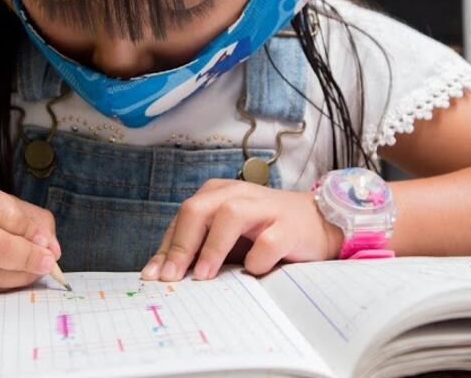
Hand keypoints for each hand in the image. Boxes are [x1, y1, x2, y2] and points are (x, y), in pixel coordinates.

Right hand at [0, 174, 61, 293]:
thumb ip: (22, 215)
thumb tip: (52, 246)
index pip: (3, 214)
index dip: (31, 232)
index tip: (49, 243)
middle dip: (28, 257)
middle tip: (48, 263)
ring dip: (19, 277)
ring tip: (34, 271)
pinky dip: (1, 286)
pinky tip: (12, 278)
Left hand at [141, 179, 342, 280]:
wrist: (317, 222)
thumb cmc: (263, 231)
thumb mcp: (225, 237)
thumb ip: (196, 248)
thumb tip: (159, 273)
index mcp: (216, 194)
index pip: (182, 218)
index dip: (166, 248)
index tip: (153, 277)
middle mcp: (237, 194)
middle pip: (197, 210)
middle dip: (181, 245)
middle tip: (172, 277)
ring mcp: (264, 207)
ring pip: (230, 215)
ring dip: (213, 247)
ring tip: (203, 276)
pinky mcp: (289, 226)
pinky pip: (268, 242)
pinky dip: (257, 259)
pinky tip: (252, 271)